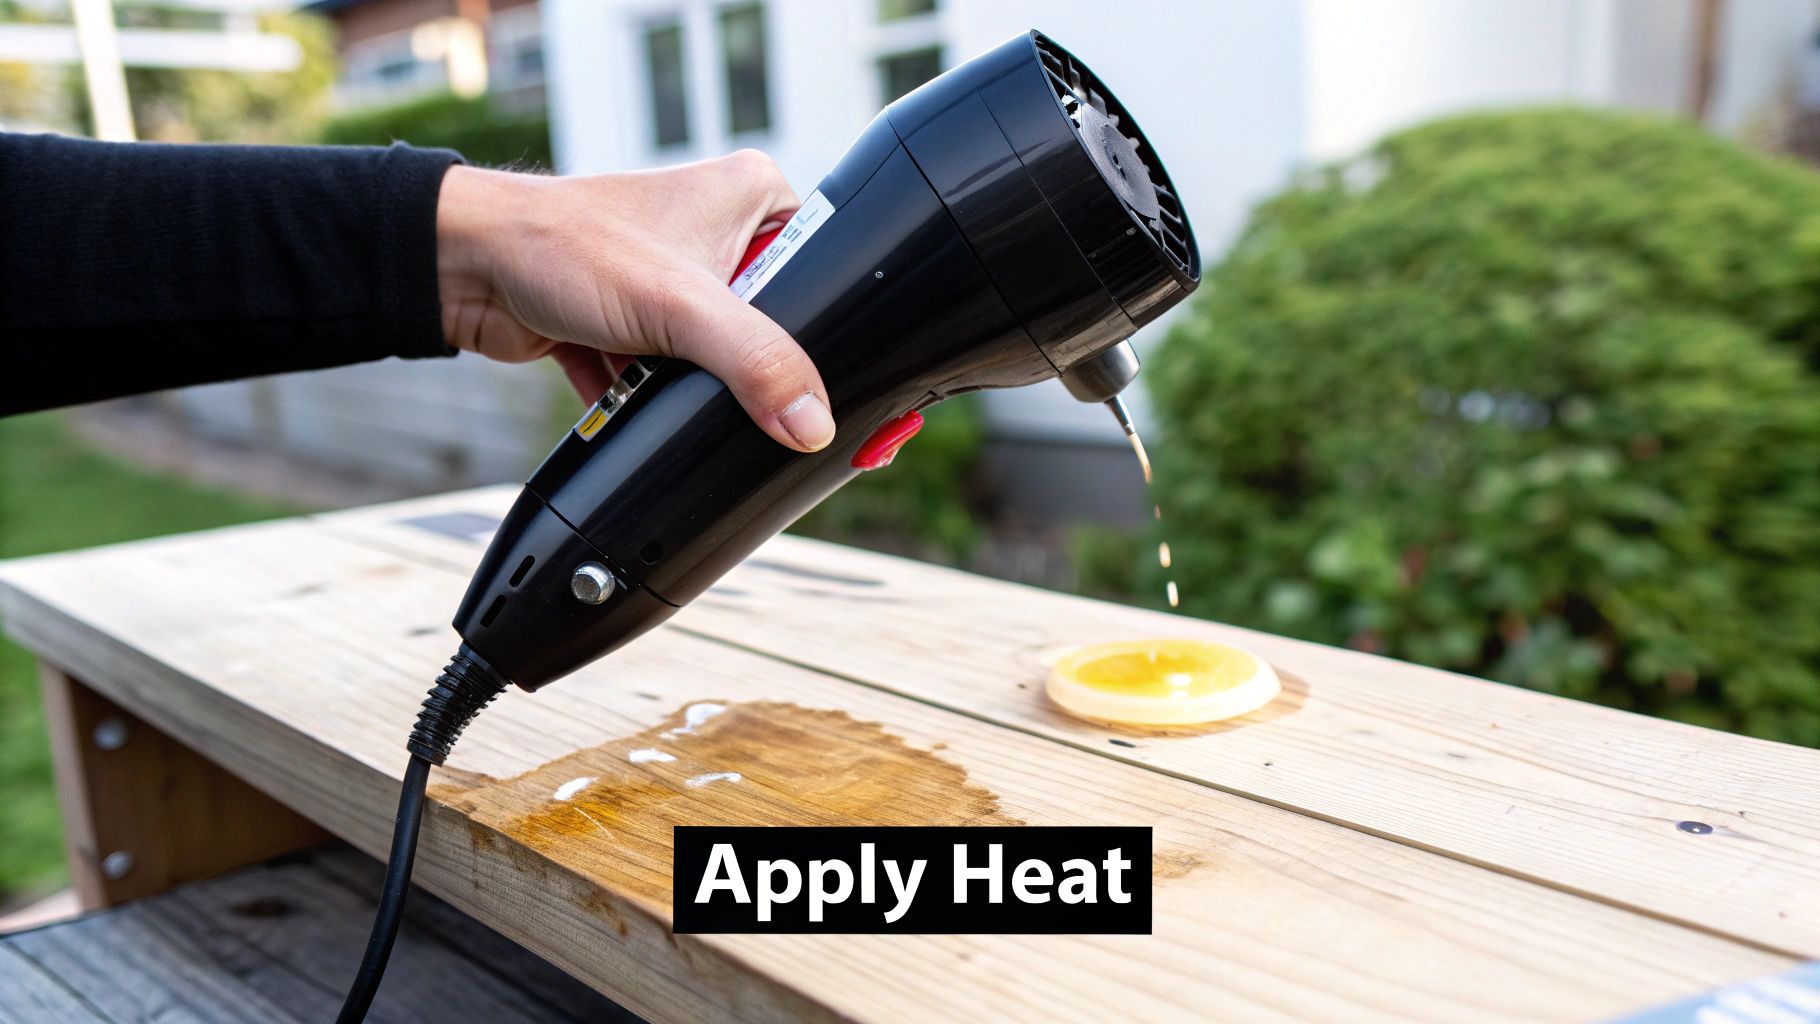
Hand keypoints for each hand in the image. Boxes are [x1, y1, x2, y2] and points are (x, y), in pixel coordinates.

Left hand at [434, 151, 834, 451]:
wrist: (462, 266)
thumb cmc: (561, 245)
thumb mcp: (680, 306)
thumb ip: (755, 365)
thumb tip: (811, 423)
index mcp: (752, 196)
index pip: (826, 269)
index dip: (826, 331)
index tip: (821, 385)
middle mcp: (716, 229)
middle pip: (770, 327)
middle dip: (745, 370)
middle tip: (735, 391)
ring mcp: (673, 278)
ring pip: (714, 358)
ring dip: (689, 388)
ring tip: (662, 383)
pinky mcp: (633, 320)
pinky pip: (665, 378)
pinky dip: (647, 401)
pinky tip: (626, 401)